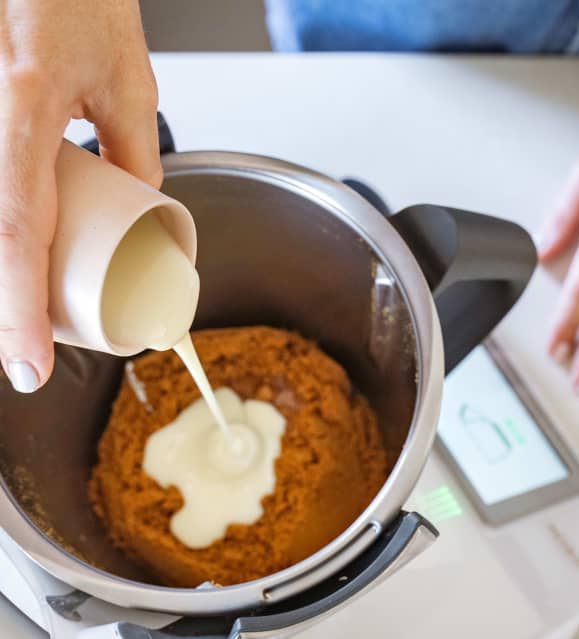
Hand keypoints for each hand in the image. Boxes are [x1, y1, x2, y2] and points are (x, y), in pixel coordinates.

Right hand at [0, 0, 159, 391]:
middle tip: (26, 357)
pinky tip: (15, 263)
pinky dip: (2, 235)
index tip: (29, 368)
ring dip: (4, 275)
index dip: (18, 312)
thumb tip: (138, 207)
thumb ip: (135, 154)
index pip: (17, 232)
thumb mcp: (127, 83)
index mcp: (26, 108)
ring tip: (24, 322)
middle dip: (5, 309)